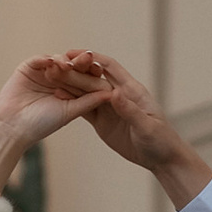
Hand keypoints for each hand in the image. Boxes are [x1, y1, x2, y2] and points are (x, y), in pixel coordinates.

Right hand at [0, 60, 114, 199]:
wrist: (14, 128)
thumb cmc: (42, 124)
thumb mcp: (70, 112)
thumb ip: (89, 101)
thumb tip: (112, 93)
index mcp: (71, 88)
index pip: (84, 76)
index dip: (92, 72)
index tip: (100, 70)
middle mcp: (58, 78)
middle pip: (72, 65)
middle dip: (80, 62)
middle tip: (88, 57)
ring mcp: (43, 72)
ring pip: (57, 60)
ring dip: (64, 60)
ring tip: (68, 64)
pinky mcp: (28, 67)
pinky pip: (39, 59)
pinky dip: (45, 59)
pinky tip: (51, 62)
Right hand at [55, 53, 211, 209]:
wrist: (161, 158)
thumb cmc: (161, 140)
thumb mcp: (146, 126)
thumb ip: (129, 110)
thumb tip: (114, 93)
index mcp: (132, 91)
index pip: (110, 68)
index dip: (93, 58)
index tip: (75, 52)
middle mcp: (118, 95)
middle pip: (93, 78)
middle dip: (75, 69)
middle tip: (56, 64)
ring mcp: (109, 108)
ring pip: (85, 92)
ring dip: (70, 84)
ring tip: (50, 77)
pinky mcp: (102, 121)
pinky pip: (84, 108)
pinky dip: (71, 102)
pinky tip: (56, 97)